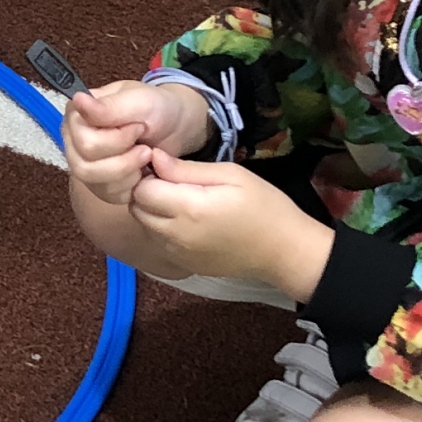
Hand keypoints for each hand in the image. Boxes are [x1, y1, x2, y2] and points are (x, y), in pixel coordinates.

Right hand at [64, 76, 209, 203]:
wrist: (175, 126)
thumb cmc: (158, 108)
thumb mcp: (139, 102)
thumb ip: (108, 106)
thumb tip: (78, 100)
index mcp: (77, 115)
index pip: (84, 142)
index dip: (116, 140)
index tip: (138, 127)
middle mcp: (73, 141)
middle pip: (85, 167)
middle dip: (124, 160)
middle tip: (145, 146)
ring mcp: (84, 164)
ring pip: (95, 183)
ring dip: (128, 172)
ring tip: (146, 156)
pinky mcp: (98, 184)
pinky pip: (107, 195)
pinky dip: (130, 186)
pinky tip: (142, 169)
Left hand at [125, 145, 330, 301]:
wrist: (284, 251)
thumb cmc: (264, 206)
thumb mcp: (231, 175)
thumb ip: (187, 169)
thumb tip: (154, 157)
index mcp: (189, 209)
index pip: (141, 188)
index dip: (148, 173)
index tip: (165, 165)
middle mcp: (176, 235)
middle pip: (137, 208)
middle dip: (146, 190)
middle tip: (170, 180)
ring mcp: (177, 254)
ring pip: (144, 225)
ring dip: (152, 209)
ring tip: (179, 198)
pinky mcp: (183, 264)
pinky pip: (158, 241)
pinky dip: (161, 228)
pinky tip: (186, 219)